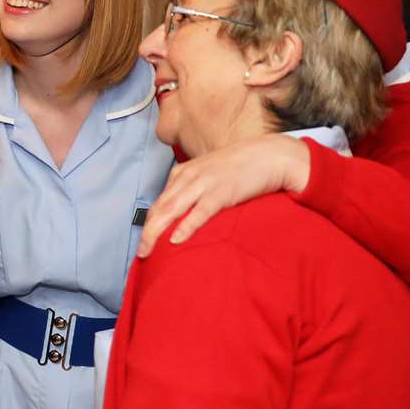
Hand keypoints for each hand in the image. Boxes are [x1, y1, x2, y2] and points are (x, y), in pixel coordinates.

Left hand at [137, 133, 310, 256]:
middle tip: (140, 252)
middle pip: (160, 208)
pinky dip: (186, 225)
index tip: (143, 241)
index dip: (148, 223)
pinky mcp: (222, 191)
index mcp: (183, 172)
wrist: (269, 155)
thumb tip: (183, 214)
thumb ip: (194, 190)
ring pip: (172, 210)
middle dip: (147, 232)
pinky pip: (200, 211)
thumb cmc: (240, 168)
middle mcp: (189, 176)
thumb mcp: (209, 175)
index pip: (159, 202)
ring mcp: (204, 183)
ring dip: (156, 232)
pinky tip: (176, 239)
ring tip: (148, 250)